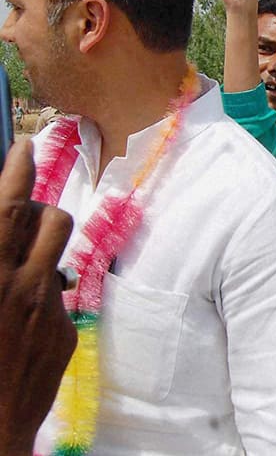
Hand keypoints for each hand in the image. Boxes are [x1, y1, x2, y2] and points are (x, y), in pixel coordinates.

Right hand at [0, 141, 75, 453]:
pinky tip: (17, 310)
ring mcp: (47, 309)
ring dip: (42, 238)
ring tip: (20, 247)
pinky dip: (39, 288)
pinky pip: (56, 294)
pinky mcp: (63, 335)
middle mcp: (20, 284)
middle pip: (48, 219)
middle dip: (35, 204)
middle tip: (19, 204)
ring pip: (59, 250)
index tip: (26, 145)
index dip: (18, 168)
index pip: (7, 206)